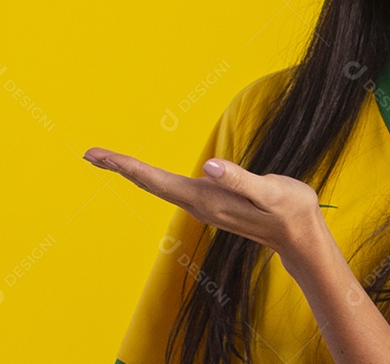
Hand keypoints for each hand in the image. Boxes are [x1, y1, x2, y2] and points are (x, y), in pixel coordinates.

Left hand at [83, 146, 324, 262]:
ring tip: (108, 159)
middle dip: (119, 167)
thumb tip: (209, 166)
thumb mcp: (270, 192)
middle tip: (89, 153)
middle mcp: (198, 204)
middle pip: (149, 183)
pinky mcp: (210, 202)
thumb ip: (240, 180)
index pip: (156, 180)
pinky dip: (150, 177)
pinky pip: (170, 186)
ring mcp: (203, 205)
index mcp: (206, 199)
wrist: (300, 236)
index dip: (126, 166)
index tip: (98, 155)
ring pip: (157, 185)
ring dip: (131, 172)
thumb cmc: (290, 210)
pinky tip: (146, 174)